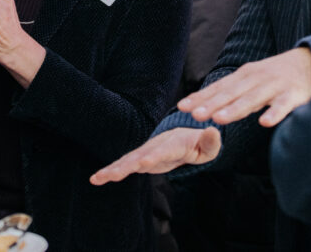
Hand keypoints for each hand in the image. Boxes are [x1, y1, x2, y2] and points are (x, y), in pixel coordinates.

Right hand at [89, 127, 221, 185]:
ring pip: (127, 161)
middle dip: (126, 165)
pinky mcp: (139, 160)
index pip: (163, 150)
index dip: (155, 155)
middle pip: (139, 156)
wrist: (184, 139)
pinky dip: (110, 171)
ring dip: (113, 169)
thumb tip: (214, 131)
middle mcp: (155, 147)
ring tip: (98, 178)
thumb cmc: (199, 144)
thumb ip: (210, 141)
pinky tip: (96, 179)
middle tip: (113, 174)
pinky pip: (124, 166)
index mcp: (173, 144)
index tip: (145, 161)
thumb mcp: (209, 146)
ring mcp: (145, 153)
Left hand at [177, 47, 310, 126]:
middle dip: (212, 104)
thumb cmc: (275, 77)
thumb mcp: (250, 80)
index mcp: (244, 76)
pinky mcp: (294, 95)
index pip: (218, 88)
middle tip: (195, 115)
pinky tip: (265, 123)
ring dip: (236, 109)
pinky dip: (275, 113)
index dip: (200, 97)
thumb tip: (202, 105)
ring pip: (253, 99)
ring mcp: (274, 86)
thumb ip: (231, 92)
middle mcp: (256, 79)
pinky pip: (284, 106)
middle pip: (231, 93)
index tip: (182, 107)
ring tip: (220, 119)